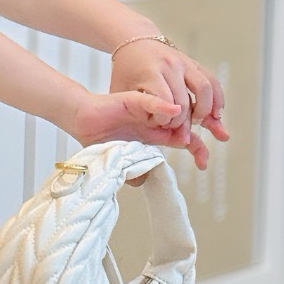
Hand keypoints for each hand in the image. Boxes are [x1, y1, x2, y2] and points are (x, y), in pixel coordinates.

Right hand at [63, 87, 201, 163]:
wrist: (80, 120)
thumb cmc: (99, 138)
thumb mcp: (120, 160)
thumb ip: (132, 171)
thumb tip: (143, 182)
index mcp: (155, 135)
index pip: (183, 139)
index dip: (196, 149)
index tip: (203, 163)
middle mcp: (155, 121)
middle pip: (186, 126)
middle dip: (197, 140)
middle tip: (201, 155)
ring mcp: (147, 111)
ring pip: (173, 113)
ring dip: (178, 125)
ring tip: (171, 135)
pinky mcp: (135, 101)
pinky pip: (153, 101)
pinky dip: (164, 106)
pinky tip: (173, 110)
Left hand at [108, 40, 229, 174]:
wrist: (134, 43)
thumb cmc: (125, 73)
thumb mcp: (121, 92)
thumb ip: (136, 113)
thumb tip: (151, 136)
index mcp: (151, 72)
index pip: (166, 103)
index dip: (166, 120)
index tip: (160, 127)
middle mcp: (171, 65)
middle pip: (187, 100)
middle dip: (185, 122)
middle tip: (181, 132)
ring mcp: (185, 62)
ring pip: (206, 88)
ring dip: (208, 111)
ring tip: (206, 126)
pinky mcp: (194, 63)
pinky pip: (212, 81)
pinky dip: (218, 99)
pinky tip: (216, 115)